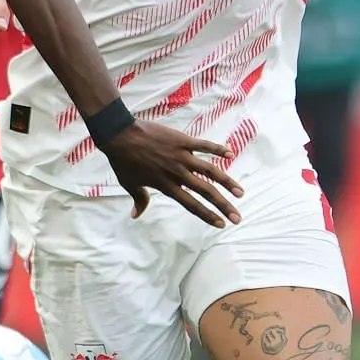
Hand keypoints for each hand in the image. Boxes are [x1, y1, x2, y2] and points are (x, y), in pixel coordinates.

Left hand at [100, 121, 242, 226]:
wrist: (120, 135)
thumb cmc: (123, 161)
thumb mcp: (129, 184)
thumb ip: (139, 200)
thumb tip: (136, 215)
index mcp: (166, 186)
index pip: (191, 204)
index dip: (207, 215)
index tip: (220, 224)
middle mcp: (177, 173)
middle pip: (206, 192)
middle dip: (223, 206)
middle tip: (237, 218)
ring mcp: (181, 156)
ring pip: (210, 171)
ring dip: (227, 182)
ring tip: (240, 192)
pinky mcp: (182, 141)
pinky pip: (204, 145)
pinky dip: (218, 149)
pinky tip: (231, 154)